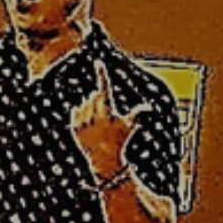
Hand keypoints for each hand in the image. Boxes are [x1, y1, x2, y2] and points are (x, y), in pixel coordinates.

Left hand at [71, 61, 144, 183]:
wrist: (104, 160)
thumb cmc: (119, 140)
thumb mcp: (129, 126)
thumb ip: (137, 113)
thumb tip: (148, 106)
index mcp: (108, 110)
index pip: (104, 87)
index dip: (102, 73)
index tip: (98, 62)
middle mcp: (94, 114)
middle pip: (94, 95)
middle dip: (99, 99)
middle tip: (106, 112)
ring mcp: (83, 120)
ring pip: (84, 102)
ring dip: (90, 106)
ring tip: (97, 120)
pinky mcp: (74, 126)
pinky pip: (75, 110)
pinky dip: (80, 113)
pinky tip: (88, 122)